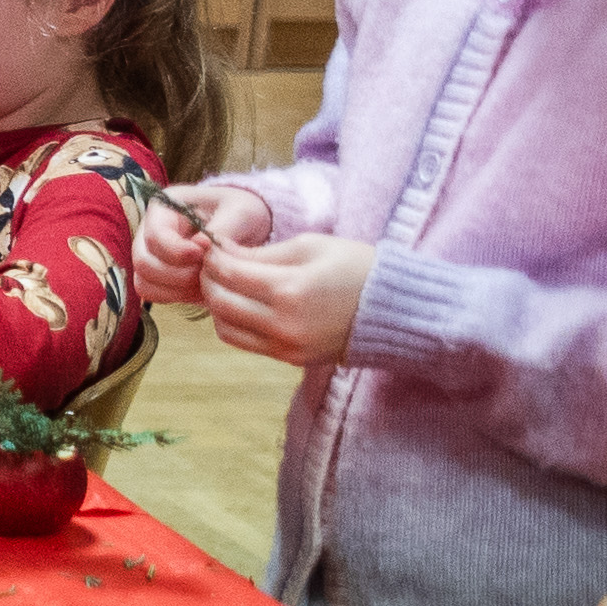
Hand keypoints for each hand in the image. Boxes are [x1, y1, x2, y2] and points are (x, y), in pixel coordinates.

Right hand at [136, 180, 271, 304]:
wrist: (245, 227)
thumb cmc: (241, 213)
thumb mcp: (241, 212)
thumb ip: (221, 228)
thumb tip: (199, 245)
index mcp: (163, 208)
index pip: (155, 236)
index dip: (177, 252)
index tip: (204, 256)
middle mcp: (148, 231)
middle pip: (143, 262)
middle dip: (178, 275)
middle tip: (207, 273)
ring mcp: (149, 254)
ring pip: (144, 282)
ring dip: (177, 289)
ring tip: (206, 282)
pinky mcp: (156, 275)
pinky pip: (153, 293)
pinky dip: (175, 296)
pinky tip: (200, 289)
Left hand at [198, 231, 374, 367]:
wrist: (398, 311)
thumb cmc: (359, 269)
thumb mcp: (312, 247)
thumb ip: (262, 253)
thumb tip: (221, 252)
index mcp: (290, 289)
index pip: (228, 272)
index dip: (213, 257)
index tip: (214, 247)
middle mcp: (284, 323)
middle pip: (218, 301)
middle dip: (208, 279)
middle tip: (214, 265)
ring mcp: (286, 345)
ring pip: (224, 327)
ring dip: (217, 304)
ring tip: (228, 285)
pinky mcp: (290, 358)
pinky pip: (244, 343)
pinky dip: (233, 323)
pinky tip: (243, 305)